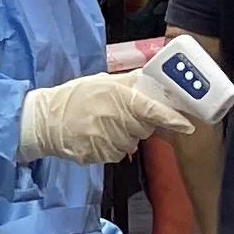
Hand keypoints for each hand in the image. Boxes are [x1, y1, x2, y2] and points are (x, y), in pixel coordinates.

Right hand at [18, 68, 197, 164]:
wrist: (45, 121)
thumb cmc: (76, 97)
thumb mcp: (103, 81)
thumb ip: (130, 81)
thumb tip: (155, 77)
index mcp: (119, 99)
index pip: (152, 110)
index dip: (172, 119)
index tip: (188, 126)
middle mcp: (115, 121)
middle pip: (145, 129)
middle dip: (140, 123)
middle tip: (121, 113)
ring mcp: (106, 141)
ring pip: (132, 143)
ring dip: (125, 136)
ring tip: (104, 124)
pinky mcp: (98, 156)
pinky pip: (117, 154)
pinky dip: (112, 146)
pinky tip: (97, 136)